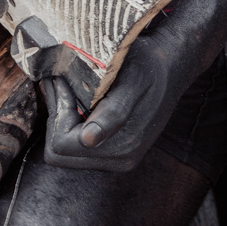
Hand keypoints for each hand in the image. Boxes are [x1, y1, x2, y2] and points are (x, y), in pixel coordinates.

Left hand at [41, 35, 183, 172]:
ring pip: (64, 152)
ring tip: (66, 87)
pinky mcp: (114, 153)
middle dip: (56, 117)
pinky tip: (77, 99)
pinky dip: (70, 123)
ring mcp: (117, 159)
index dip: (58, 111)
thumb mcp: (131, 80)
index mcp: (123, 146)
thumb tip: (88, 140)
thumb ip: (112, 112)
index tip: (63, 80)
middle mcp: (120, 159)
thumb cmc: (148, 66)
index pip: (62, 144)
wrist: (170, 68)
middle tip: (60, 82)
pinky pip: (76, 148)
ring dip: (61, 120)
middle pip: (59, 153)